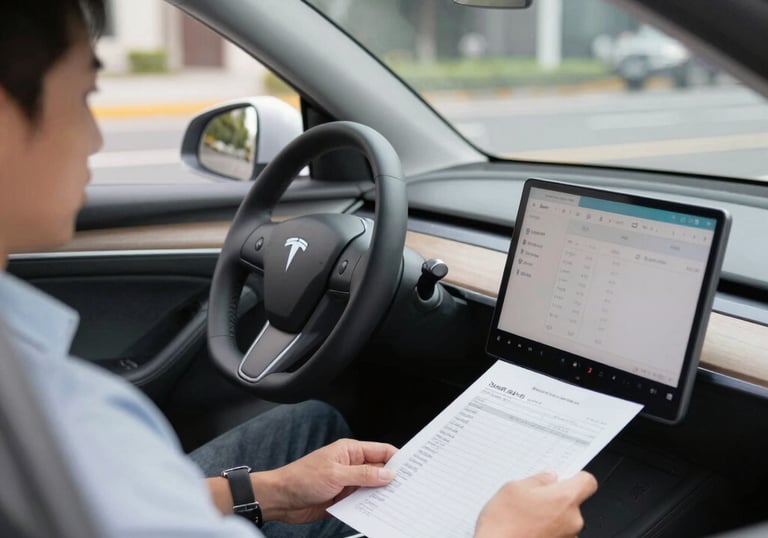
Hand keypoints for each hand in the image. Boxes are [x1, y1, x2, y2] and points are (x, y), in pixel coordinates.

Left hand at [254, 438, 396, 523]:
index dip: (398, 458)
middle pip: (380, 470)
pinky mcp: (344, 498)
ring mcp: (348, 482)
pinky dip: (371, 506)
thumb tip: (388, 473)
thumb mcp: (336, 474)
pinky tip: (380, 512)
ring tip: (398, 502)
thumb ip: (364, 474)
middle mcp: (352, 465)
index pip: (381, 451)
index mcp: (350, 450)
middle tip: (410, 488)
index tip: (414, 467)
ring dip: (382, 494)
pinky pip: (363, 502)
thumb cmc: (301, 478)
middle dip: (393, 478)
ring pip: (373, 488)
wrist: (281, 499)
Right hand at [474, 470, 596, 537]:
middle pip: (573, 503)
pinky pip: (557, 534)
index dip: (577, 477)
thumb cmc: (503, 524)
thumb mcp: (513, 489)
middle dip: (555, 499)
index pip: (588, 482)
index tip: (565, 477)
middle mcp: (572, 521)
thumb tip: (548, 477)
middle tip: (533, 498)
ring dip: (550, 517)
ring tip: (525, 516)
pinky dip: (546, 531)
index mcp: (564, 499)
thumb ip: (537, 480)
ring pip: (564, 520)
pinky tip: (527, 529)